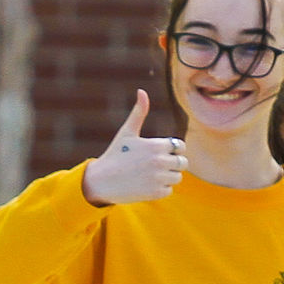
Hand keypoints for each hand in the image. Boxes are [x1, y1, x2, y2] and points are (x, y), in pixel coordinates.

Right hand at [83, 91, 184, 206]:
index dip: (173, 150)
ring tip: (149, 175)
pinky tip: (145, 185)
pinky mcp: (156, 193)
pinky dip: (160, 189)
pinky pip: (169, 190)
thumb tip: (141, 91)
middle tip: (154, 166)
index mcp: (156, 145)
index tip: (160, 153)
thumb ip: (139, 112)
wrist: (101, 181)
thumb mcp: (127, 132)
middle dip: (172, 164)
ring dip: (167, 177)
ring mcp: (158, 178)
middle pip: (183, 163)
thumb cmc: (115, 155)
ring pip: (177, 177)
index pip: (180, 147)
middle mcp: (160, 161)